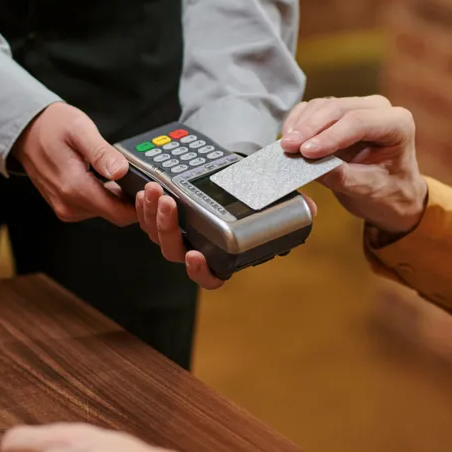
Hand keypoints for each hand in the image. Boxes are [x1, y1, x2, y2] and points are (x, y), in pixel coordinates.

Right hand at [12, 103, 135, 225]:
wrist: (26, 131)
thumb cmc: (52, 126)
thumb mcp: (80, 129)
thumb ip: (101, 153)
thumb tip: (121, 171)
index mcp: (74, 187)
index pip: (118, 213)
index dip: (139, 204)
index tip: (152, 189)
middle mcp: (69, 204)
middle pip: (115, 214)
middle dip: (132, 200)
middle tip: (143, 177)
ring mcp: (66, 208)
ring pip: (106, 212)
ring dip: (119, 198)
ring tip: (125, 175)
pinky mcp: (66, 206)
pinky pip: (95, 207)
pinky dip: (106, 196)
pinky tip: (109, 180)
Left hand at [135, 181, 317, 289]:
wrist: (236, 174)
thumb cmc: (255, 194)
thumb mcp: (277, 200)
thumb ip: (293, 207)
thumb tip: (308, 208)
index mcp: (224, 255)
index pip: (212, 277)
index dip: (201, 272)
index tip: (195, 256)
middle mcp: (198, 249)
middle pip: (175, 252)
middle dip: (167, 229)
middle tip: (169, 203)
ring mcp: (178, 234)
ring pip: (157, 235)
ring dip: (152, 214)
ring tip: (155, 191)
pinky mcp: (163, 217)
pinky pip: (147, 219)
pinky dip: (143, 206)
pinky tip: (147, 189)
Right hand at [280, 95, 427, 235]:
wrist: (391, 194)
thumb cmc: (388, 192)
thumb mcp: (368, 189)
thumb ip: (342, 177)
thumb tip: (310, 166)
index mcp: (397, 124)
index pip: (358, 122)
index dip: (329, 136)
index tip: (306, 152)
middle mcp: (379, 109)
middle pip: (338, 109)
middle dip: (310, 128)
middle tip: (288, 147)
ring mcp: (358, 107)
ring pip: (323, 106)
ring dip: (302, 124)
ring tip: (286, 146)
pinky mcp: (339, 113)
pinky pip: (314, 109)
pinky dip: (299, 121)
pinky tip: (289, 137)